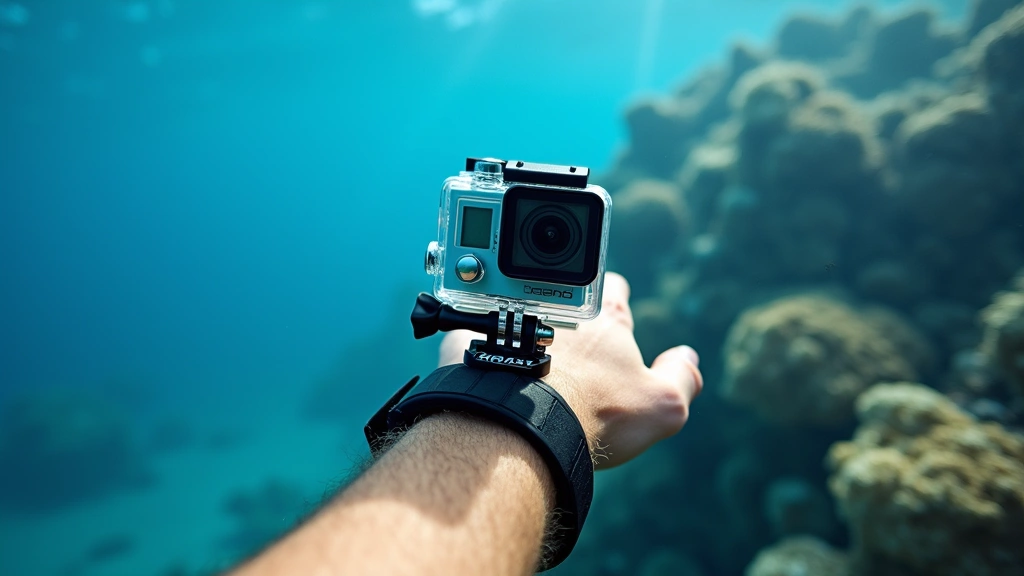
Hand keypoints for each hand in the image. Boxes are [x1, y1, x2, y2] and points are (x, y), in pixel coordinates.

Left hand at [438, 272, 702, 468]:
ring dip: (517, 323)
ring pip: (515, 308)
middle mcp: (555, 306)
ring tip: (516, 356)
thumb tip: (688, 358)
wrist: (520, 424)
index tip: (610, 316)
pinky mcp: (467, 335)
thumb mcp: (660, 407)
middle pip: (561, 294)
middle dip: (564, 310)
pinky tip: (480, 367)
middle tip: (562, 341)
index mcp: (602, 317)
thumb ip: (682, 378)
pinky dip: (476, 343)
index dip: (615, 300)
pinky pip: (470, 329)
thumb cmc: (592, 415)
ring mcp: (511, 318)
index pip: (614, 288)